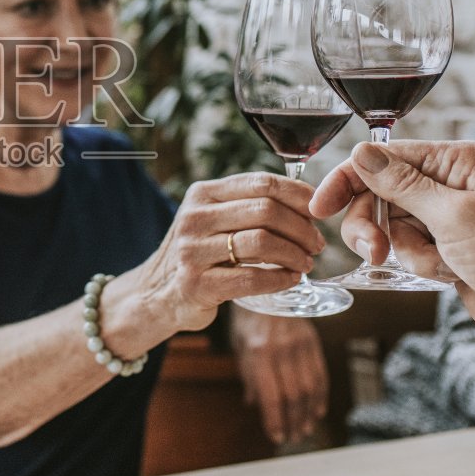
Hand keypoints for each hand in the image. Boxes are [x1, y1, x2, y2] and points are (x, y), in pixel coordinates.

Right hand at [138, 173, 326, 333]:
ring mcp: (192, 251)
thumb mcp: (213, 219)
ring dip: (294, 253)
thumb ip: (248, 205)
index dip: (298, 195)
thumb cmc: (199, 253)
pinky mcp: (197, 284)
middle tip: (317, 243)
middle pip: (266, 210)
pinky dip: (279, 279)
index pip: (261, 182)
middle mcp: (194, 218)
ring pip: (261, 242)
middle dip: (302, 228)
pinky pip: (250, 278)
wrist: (156, 293)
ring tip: (306, 262)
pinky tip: (290, 280)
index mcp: (203, 194)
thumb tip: (307, 201)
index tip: (318, 211)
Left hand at [230, 306, 327, 444]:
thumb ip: (249, 376)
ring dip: (308, 413)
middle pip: (293, 396)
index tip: (276, 437)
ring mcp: (300, 345)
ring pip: (309, 388)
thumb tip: (253, 404)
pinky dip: (320, 396)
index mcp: (259, 353)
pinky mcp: (312, 342)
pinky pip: (320, 374)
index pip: (271, 395)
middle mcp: (282, 350)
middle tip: (293, 437)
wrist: (267, 289)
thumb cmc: (248, 320)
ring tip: (304, 429)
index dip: (275, 420)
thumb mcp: (241, 347)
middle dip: (293, 421)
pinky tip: (317, 411)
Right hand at [310, 141, 474, 382]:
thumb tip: (361, 154)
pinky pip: (408, 250)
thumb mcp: (453, 216)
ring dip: (406, 250)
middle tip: (376, 252)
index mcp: (455, 162)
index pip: (384, 159)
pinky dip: (420, 264)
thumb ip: (401, 184)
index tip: (320, 207)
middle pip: (379, 194)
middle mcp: (448, 184)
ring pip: (391, 226)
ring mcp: (446, 217)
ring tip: (435, 265)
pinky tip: (449, 274)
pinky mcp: (445, 247)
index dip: (348, 181)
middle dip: (375, 225)